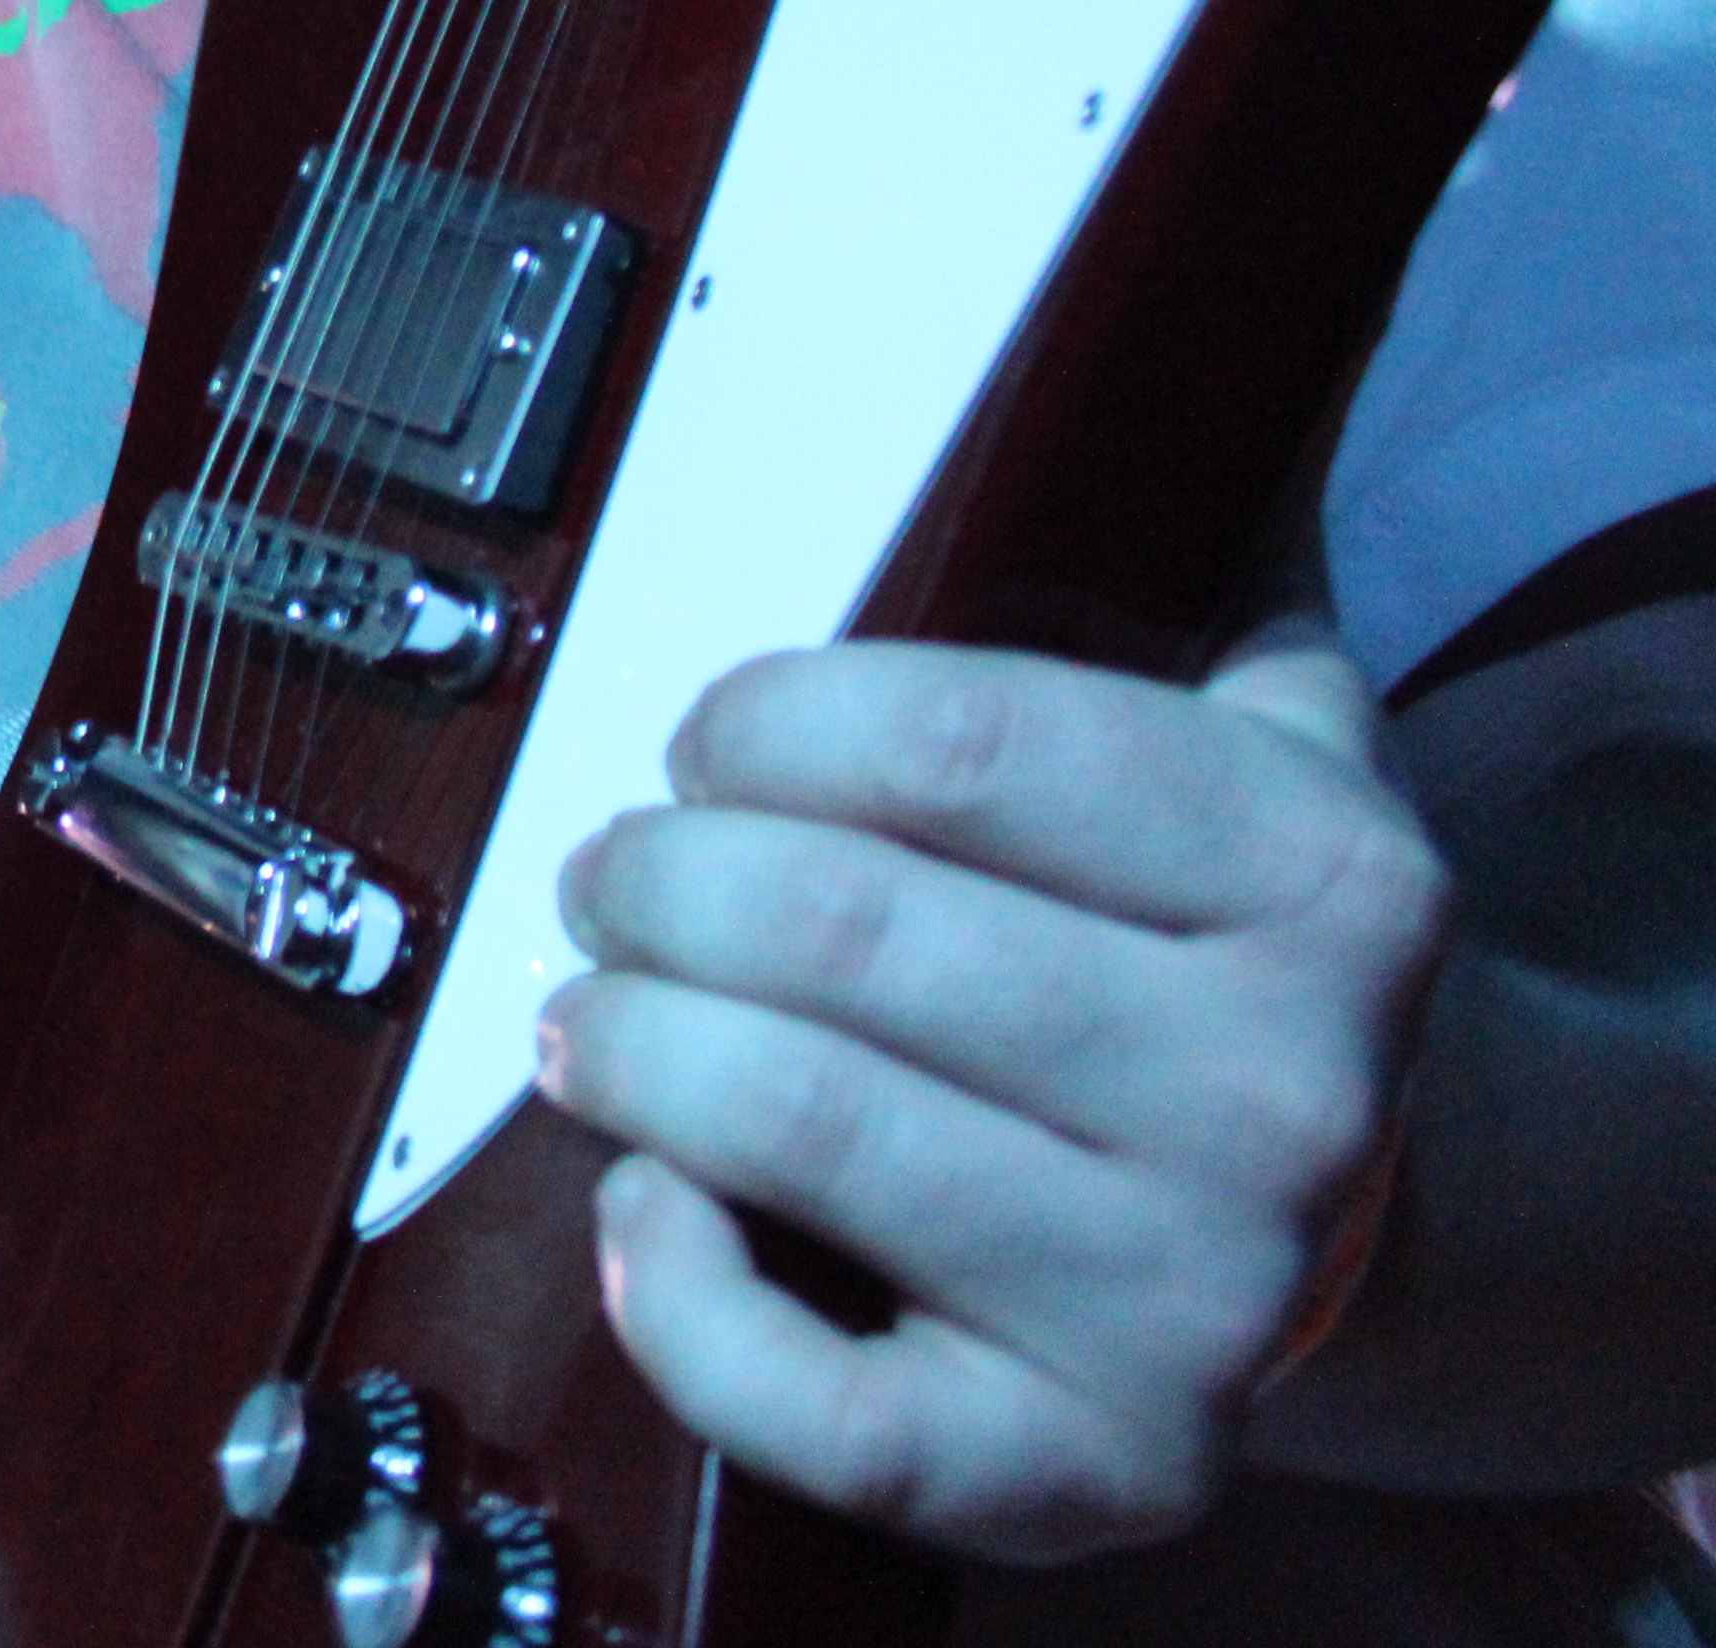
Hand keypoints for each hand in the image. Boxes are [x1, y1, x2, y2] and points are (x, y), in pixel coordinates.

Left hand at [537, 635, 1446, 1565]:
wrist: (1361, 1238)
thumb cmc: (1216, 975)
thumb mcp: (1268, 768)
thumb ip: (1172, 629)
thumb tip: (1029, 491)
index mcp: (1323, 882)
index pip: (955, 744)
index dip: (761, 727)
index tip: (700, 748)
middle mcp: (1279, 1093)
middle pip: (835, 925)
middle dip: (653, 881)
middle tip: (610, 882)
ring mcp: (1191, 1294)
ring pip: (796, 1121)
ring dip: (627, 1044)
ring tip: (592, 1015)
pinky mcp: (1094, 1463)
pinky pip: (818, 1399)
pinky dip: (677, 1295)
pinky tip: (647, 1205)